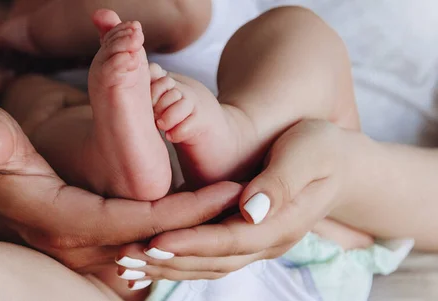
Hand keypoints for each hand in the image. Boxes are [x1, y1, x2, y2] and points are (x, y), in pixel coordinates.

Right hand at [0, 105, 241, 272]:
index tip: (229, 191)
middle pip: (153, 241)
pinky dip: (173, 234)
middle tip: (252, 205)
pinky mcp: (85, 242)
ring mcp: (80, 248)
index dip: (185, 209)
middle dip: (202, 226)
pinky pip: (139, 246)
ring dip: (194, 233)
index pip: (135, 221)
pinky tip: (203, 222)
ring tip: (240, 213)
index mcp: (59, 218)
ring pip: (150, 248)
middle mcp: (74, 243)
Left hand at [113, 120, 355, 284]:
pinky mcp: (244, 237)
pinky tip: (148, 260)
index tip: (152, 242)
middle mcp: (266, 242)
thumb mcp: (309, 153)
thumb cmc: (322, 149)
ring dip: (166, 268)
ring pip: (206, 266)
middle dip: (167, 263)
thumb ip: (281, 181)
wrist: (341, 164)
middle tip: (123, 259)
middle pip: (212, 262)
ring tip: (125, 266)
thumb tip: (250, 210)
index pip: (229, 240)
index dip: (190, 243)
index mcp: (281, 223)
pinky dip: (177, 261)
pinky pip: (208, 257)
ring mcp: (255, 243)